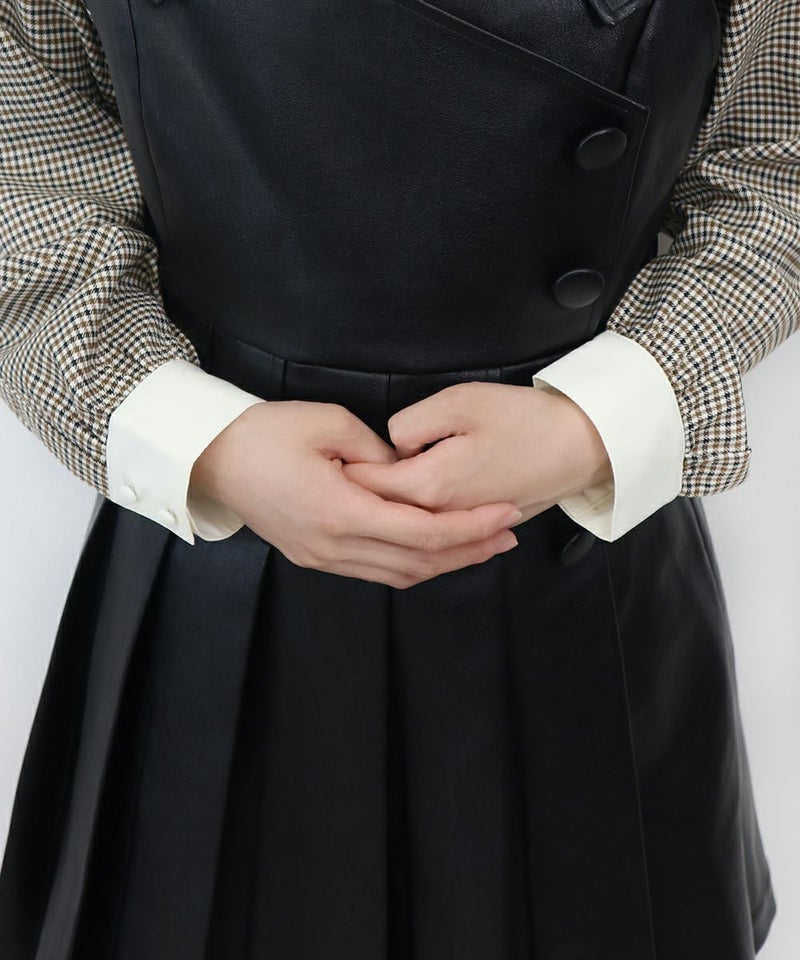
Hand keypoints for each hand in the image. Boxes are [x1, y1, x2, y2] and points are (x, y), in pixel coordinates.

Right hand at [190, 399, 521, 588]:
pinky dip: (413, 563)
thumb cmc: (265, 433)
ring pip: (399, 574)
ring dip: (445, 563)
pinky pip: (376, 570)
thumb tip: (410, 470)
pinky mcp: (316, 557)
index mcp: (340, 512)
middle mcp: (333, 546)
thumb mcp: (330, 424)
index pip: (423, 532)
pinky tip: (435, 549)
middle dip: (470, 549)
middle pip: (419, 562)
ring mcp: (323, 557)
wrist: (211, 458)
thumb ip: (380, 452)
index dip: (470, 526)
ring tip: (483, 545)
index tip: (505, 512)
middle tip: (509, 534)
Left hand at [341, 382, 611, 522]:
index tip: (324, 456)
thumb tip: (389, 443)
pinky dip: (411, 527)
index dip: (342, 468)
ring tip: (360, 499)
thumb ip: (412, 423)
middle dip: (355, 496)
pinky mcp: (475, 528)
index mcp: (429, 485)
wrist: (581, 446)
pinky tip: (404, 513)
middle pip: (379, 514)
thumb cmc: (525, 419)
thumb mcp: (461, 402)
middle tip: (334, 475)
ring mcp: (459, 527)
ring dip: (381, 515)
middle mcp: (440, 515)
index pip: (365, 485)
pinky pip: (432, 538)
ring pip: (404, 531)